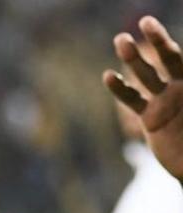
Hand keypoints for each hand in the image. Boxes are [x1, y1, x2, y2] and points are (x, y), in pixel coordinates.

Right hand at [104, 16, 182, 180]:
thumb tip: (180, 88)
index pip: (182, 60)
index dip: (172, 45)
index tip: (159, 28)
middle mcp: (181, 88)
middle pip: (167, 60)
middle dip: (156, 41)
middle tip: (144, 23)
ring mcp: (165, 102)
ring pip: (146, 77)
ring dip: (133, 59)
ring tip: (121, 40)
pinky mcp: (151, 118)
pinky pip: (133, 101)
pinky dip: (120, 89)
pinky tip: (108, 76)